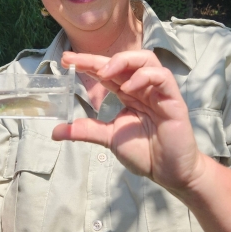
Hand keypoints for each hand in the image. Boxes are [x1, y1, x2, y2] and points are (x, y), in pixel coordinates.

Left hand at [53, 50, 205, 194]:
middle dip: (99, 58)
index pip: (107, 72)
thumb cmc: (145, 152)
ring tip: (105, 73)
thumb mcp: (109, 138)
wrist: (169, 173)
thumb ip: (86, 130)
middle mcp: (143, 88)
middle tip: (77, 62)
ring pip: (147, 60)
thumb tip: (56, 132)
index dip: (88, 63)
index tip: (65, 60)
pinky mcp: (174, 100)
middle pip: (124, 61)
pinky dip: (144, 77)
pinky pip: (162, 77)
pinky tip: (129, 88)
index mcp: (129, 93)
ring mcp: (160, 92)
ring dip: (123, 62)